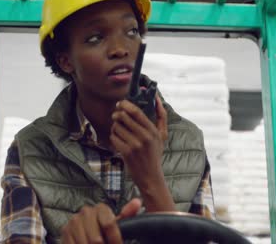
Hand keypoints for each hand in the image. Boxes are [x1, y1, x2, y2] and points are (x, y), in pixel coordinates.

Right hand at [61, 199, 141, 243]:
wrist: (83, 234)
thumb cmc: (103, 231)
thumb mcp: (116, 225)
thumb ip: (127, 215)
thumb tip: (137, 202)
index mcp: (101, 208)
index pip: (110, 224)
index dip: (115, 240)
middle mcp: (86, 212)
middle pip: (96, 240)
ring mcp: (74, 222)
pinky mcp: (64, 232)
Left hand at [110, 96, 173, 211]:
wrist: (150, 177)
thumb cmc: (155, 154)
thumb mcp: (162, 135)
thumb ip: (161, 116)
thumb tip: (157, 98)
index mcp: (153, 131)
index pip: (137, 112)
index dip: (126, 105)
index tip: (120, 103)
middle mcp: (145, 137)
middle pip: (124, 117)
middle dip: (117, 114)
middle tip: (116, 116)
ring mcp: (135, 145)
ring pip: (117, 127)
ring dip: (115, 127)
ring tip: (119, 131)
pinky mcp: (126, 153)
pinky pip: (114, 137)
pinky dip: (113, 137)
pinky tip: (118, 141)